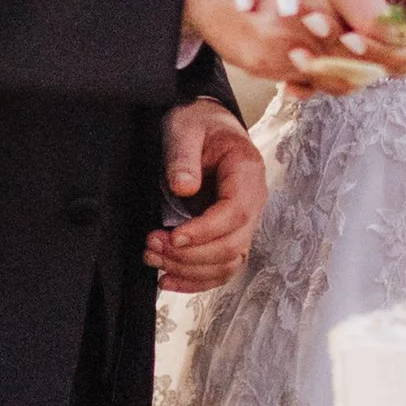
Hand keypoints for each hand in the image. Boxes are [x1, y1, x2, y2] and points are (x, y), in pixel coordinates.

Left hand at [149, 98, 266, 292]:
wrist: (207, 126)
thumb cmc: (199, 124)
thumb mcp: (186, 128)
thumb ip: (184, 156)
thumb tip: (184, 187)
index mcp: (247, 172)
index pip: (235, 213)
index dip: (205, 231)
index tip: (173, 236)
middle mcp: (253, 201)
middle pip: (232, 245)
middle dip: (190, 254)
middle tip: (152, 245)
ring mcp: (244, 221)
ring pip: (228, 262)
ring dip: (189, 269)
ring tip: (154, 259)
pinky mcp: (230, 234)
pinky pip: (221, 268)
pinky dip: (196, 281)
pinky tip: (169, 280)